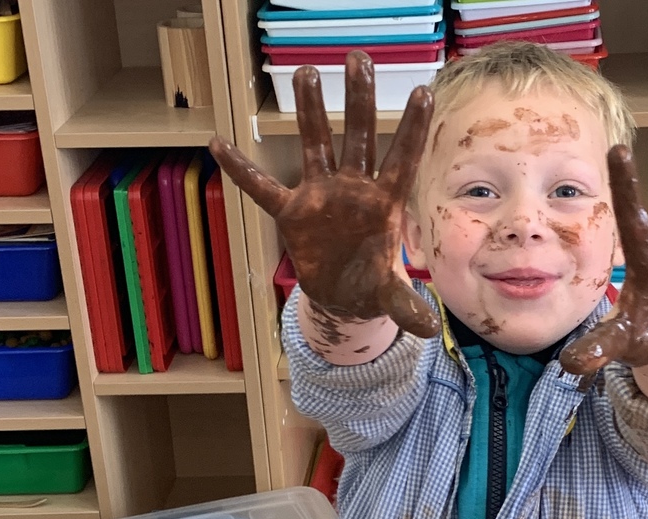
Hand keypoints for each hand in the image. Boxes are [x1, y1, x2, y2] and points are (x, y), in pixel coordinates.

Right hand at [209, 52, 438, 338]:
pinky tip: (217, 143)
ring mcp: (320, 195)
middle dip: (356, 101)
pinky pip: (263, 188)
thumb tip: (429, 329)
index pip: (400, 160)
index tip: (422, 92)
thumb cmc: (372, 287)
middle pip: (356, 138)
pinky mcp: (292, 212)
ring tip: (305, 73)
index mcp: (383, 204)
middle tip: (357, 61)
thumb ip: (407, 305)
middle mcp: (352, 189)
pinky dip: (241, 169)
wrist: (343, 296)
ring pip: (314, 145)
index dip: (411, 130)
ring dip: (309, 112)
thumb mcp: (389, 297)